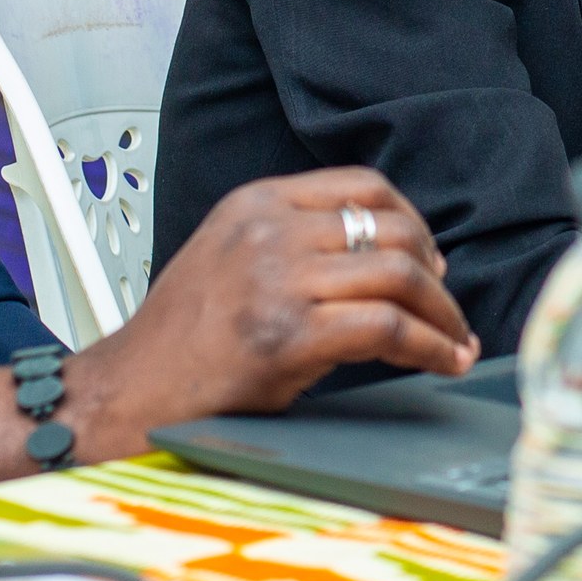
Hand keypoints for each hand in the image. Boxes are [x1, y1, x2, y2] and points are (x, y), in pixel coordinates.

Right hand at [0, 169, 477, 488]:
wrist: (127, 394)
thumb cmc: (179, 341)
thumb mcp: (229, 256)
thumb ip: (290, 240)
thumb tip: (377, 253)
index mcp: (255, 204)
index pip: (362, 186)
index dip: (410, 221)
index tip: (429, 257)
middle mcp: (268, 231)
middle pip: (391, 230)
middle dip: (435, 273)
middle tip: (448, 309)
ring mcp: (278, 281)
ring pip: (399, 275)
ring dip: (443, 313)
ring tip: (454, 342)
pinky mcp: (288, 335)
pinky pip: (388, 328)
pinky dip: (431, 346)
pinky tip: (443, 362)